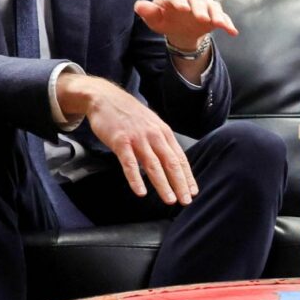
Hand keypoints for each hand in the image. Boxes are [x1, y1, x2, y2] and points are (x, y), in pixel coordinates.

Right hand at [57, 73, 197, 204]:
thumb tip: (171, 161)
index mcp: (163, 132)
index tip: (193, 191)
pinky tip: (141, 192)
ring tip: (170, 200)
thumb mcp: (151, 124)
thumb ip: (161, 141)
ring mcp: (138, 138)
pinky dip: (136, 179)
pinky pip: (129, 164)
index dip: (187, 176)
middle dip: (180, 184)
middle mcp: (154, 135)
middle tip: (186, 201)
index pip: (179, 158)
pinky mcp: (120, 142)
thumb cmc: (129, 115)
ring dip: (163, 184)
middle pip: (171, 163)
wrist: (106, 98)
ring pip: (153, 165)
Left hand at [134, 0, 237, 50]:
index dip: (179, 0)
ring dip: (216, 15)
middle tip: (201, 18)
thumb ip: (148, 12)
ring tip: (218, 24)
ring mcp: (205, 5)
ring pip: (212, 6)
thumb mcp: (155, 19)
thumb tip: (138, 5)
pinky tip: (232, 32)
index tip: (182, 9)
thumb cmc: (166, 20)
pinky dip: (228, 24)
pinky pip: (223, 17)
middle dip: (200, 8)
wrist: (180, 28)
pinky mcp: (215, 15)